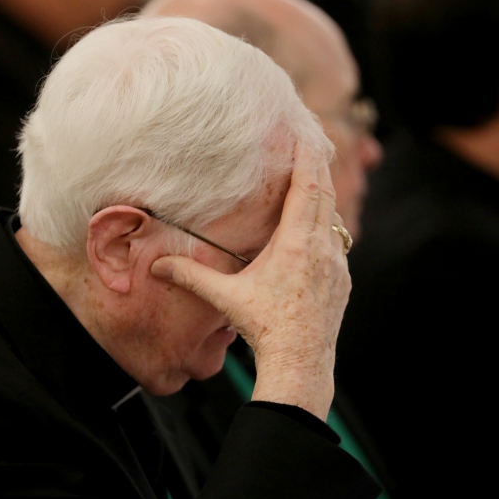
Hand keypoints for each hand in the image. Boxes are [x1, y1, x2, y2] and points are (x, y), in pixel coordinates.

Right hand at [150, 142, 349, 417]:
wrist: (301, 363)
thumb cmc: (264, 328)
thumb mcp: (226, 298)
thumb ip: (191, 276)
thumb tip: (156, 265)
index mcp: (296, 245)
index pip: (307, 189)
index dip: (306, 159)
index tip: (305, 135)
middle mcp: (322, 249)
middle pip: (326, 195)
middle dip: (317, 167)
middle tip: (310, 143)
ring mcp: (337, 265)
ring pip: (334, 218)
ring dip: (323, 196)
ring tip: (313, 179)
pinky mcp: (342, 280)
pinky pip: (337, 242)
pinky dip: (327, 225)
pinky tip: (315, 228)